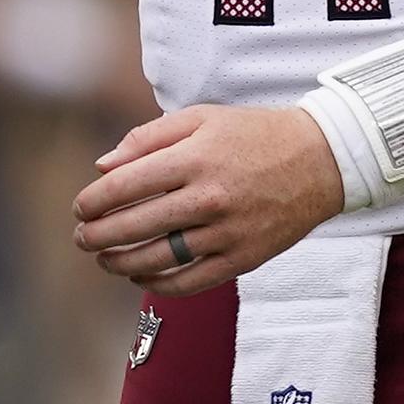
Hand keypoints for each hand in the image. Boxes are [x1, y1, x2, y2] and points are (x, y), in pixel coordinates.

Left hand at [72, 101, 343, 292]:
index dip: (93, 201)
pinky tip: (140, 277)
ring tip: (104, 259)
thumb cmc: (255, 135)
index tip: (81, 208)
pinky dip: (157, 285)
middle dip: (97, 236)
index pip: (125, 186)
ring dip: (120, 263)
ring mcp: (227, 232)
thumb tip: (103, 167)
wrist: (322, 160)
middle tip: (82, 238)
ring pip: (157, 259)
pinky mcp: (243, 258)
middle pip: (134, 226)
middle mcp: (209, 197)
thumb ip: (149, 138)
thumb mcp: (202, 118)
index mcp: (195, 158)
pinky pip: (190, 282)